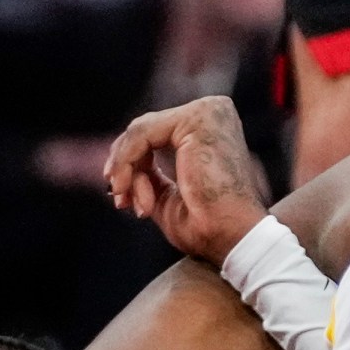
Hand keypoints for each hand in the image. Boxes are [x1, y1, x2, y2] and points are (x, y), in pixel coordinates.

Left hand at [106, 96, 270, 266]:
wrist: (232, 237)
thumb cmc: (208, 226)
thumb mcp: (167, 195)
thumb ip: (148, 173)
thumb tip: (116, 165)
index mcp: (213, 128)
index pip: (156, 134)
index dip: (130, 164)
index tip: (122, 198)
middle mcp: (214, 113)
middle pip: (145, 129)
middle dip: (125, 166)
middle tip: (120, 200)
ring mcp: (208, 112)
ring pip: (140, 131)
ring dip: (126, 170)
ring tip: (129, 202)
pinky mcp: (197, 120)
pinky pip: (142, 134)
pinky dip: (126, 162)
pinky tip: (127, 188)